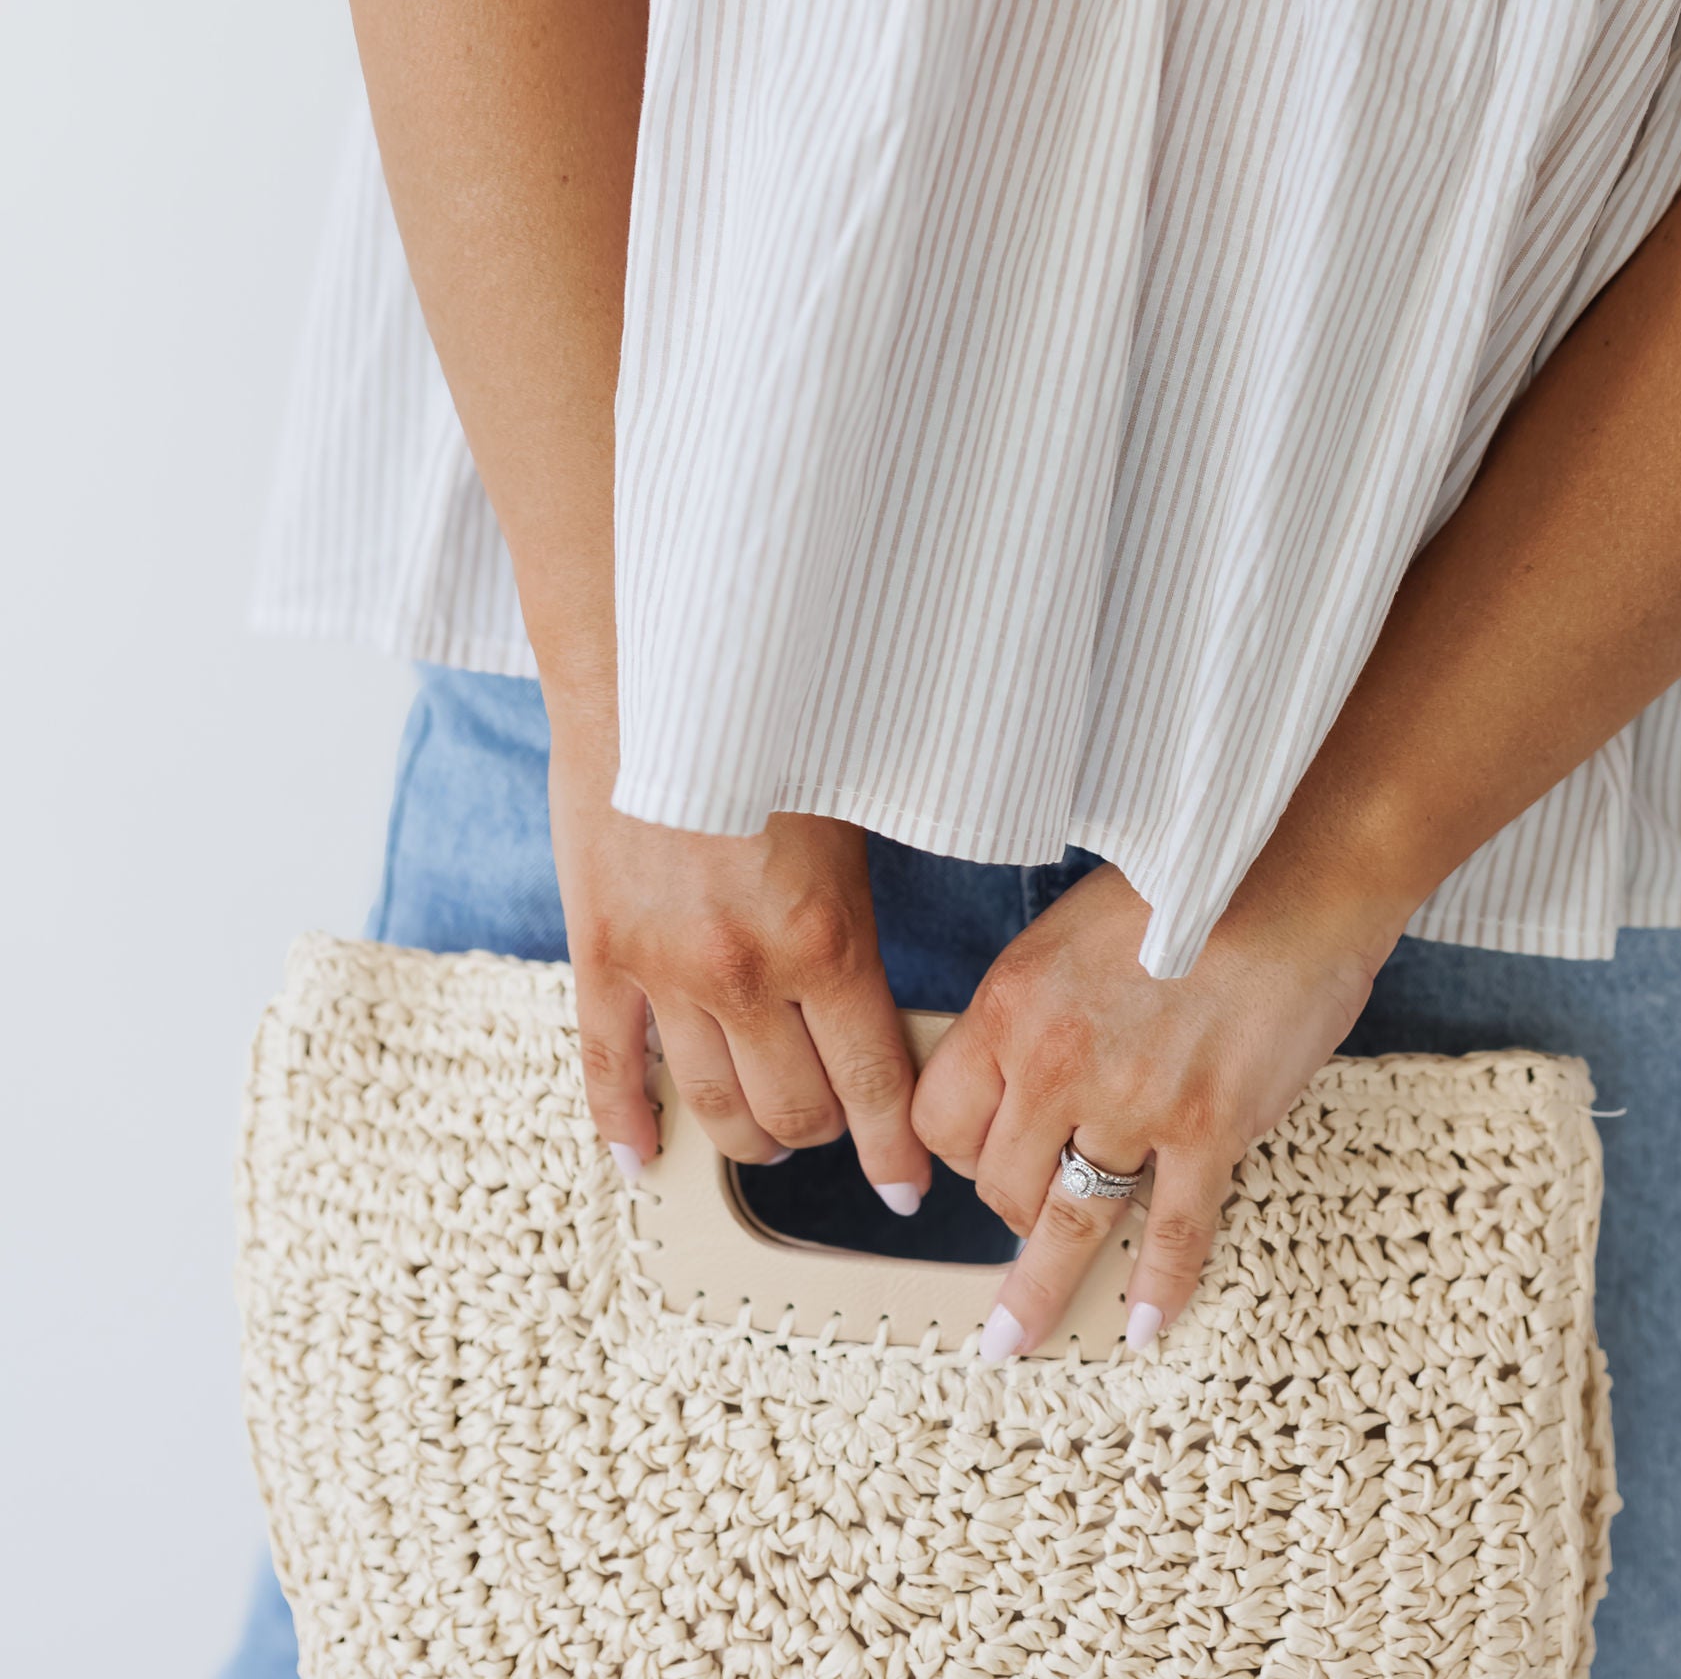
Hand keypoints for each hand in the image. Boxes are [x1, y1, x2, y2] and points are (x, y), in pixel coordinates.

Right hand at [550, 729, 931, 1206]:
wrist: (656, 667)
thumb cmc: (772, 726)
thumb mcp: (853, 813)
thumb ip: (860, 912)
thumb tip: (887, 989)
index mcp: (824, 939)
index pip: (873, 1084)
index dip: (894, 1151)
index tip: (905, 1188)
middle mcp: (744, 973)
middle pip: (794, 1112)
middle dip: (825, 1135)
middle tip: (838, 1124)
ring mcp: (663, 972)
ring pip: (710, 1107)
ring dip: (746, 1138)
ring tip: (766, 1138)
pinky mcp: (598, 954)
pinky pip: (605, 1066)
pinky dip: (623, 1123)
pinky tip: (640, 1156)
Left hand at [910, 861, 1390, 1355]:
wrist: (1293, 871)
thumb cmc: (1190, 881)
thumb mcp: (1074, 927)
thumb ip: (1039, 1006)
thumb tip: (1022, 1075)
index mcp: (1014, 1001)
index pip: (942, 1118)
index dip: (958, 1151)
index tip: (978, 1163)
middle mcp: (1058, 1059)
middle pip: (1000, 1179)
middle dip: (1011, 1206)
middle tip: (1030, 1212)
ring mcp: (1134, 1102)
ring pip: (1069, 1222)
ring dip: (1042, 1291)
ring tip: (1021, 1341)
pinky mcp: (1209, 1128)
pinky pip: (1174, 1232)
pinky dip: (1159, 1287)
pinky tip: (1144, 1325)